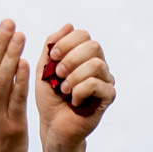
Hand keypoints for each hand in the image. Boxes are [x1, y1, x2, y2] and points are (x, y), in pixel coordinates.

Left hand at [36, 25, 112, 148]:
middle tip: (58, 74)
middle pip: (93, 46)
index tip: (52, 57)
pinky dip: (80, 91)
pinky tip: (73, 101)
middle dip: (71, 58)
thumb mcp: (44, 69)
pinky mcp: (109, 96)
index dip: (67, 42)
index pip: (83, 35)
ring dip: (74, 77)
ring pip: (96, 64)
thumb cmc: (49, 98)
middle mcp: (97, 65)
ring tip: (64, 90)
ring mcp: (105, 80)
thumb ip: (52, 47)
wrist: (53, 126)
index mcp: (83, 55)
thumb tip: (68, 25)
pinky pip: (98, 84)